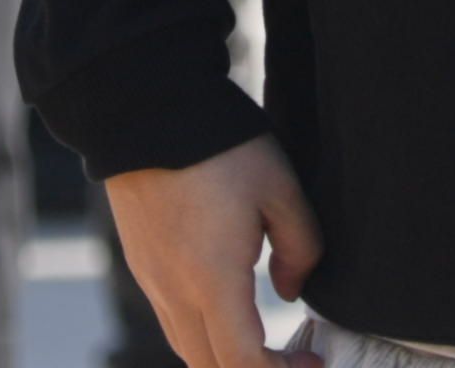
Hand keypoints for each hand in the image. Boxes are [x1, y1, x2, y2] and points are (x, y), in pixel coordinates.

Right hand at [107, 136, 323, 367]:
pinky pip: (171, 322)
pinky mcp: (142, 265)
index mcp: (211, 279)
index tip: (312, 361)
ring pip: (187, 348)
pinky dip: (203, 336)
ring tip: (266, 344)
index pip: (240, 362)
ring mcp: (151, 280)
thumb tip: (290, 293)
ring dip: (225, 359)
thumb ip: (300, 247)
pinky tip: (230, 312)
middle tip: (293, 361)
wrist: (146, 112)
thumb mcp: (280, 188)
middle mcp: (173, 291)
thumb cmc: (219, 146)